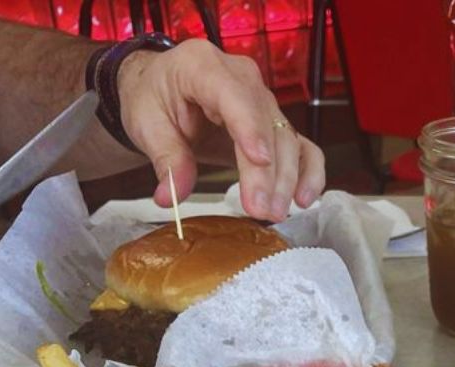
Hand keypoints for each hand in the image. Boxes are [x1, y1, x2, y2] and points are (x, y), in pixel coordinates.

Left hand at [115, 40, 325, 221]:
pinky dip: (308, 173)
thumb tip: (170, 196)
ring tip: (274, 213)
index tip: (259, 161)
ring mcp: (264, 100)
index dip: (249, 128)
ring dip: (286, 180)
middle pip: (266, 124)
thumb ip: (165, 158)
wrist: (164, 89)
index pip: (233, 95)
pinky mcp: (276, 124)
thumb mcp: (146, 124)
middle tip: (260, 209)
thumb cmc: (154, 98)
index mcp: (203, 65)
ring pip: (287, 139)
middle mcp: (242, 78)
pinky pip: (302, 147)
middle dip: (267, 172)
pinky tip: (304, 199)